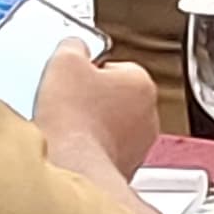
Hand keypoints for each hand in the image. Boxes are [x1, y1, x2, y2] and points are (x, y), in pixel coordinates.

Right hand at [33, 46, 163, 177]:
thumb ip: (73, 46)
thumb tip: (74, 45)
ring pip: (110, 127)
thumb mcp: (64, 62)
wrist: (72, 167)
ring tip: (67, 127)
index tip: (73, 78)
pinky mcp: (123, 169)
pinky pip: (103, 152)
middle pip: (114, 98)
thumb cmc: (74, 119)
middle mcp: (148, 114)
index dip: (88, 71)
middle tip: (67, 103)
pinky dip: (89, 150)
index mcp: (141, 82)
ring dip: (91, 126)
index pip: (115, 66)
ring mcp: (138, 144)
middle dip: (91, 100)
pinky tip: (72, 148)